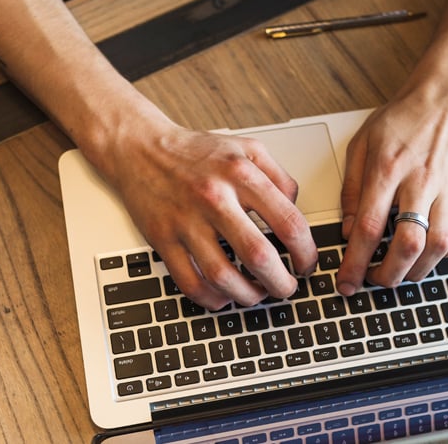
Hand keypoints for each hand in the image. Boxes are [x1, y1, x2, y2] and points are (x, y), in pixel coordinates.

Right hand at [86, 114, 317, 308]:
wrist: (140, 148)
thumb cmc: (196, 151)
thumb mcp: (248, 148)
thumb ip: (279, 177)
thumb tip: (297, 212)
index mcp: (241, 174)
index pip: (288, 223)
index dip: (306, 253)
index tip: (307, 264)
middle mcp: (214, 198)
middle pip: (259, 256)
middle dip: (281, 283)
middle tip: (287, 288)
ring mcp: (186, 222)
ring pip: (223, 277)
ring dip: (248, 296)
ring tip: (258, 294)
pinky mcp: (163, 239)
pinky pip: (190, 283)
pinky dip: (212, 299)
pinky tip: (224, 296)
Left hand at [336, 89, 447, 294]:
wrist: (446, 98)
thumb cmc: (401, 119)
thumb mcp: (360, 145)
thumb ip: (351, 189)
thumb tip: (346, 230)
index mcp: (388, 169)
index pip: (369, 227)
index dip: (355, 262)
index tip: (346, 283)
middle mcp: (420, 182)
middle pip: (408, 243)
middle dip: (389, 274)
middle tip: (374, 282)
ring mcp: (447, 189)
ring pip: (439, 244)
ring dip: (418, 269)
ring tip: (400, 274)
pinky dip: (447, 252)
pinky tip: (431, 254)